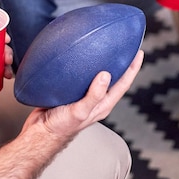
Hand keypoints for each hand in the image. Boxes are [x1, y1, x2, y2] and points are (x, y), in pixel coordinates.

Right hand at [25, 50, 143, 138]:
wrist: (40, 132)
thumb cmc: (60, 127)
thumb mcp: (80, 111)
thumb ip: (93, 96)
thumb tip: (106, 75)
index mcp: (103, 105)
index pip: (124, 83)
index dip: (133, 68)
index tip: (138, 53)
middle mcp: (97, 99)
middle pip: (115, 78)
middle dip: (123, 63)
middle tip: (126, 46)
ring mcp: (85, 96)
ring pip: (99, 76)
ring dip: (105, 62)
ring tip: (107, 47)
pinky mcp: (72, 92)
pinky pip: (83, 76)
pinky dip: (85, 66)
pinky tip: (81, 56)